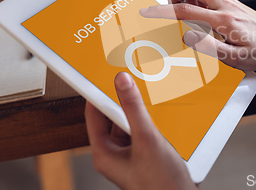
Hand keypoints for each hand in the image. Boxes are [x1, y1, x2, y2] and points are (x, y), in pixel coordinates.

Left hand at [85, 72, 199, 189]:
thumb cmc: (161, 184)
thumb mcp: (146, 138)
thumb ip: (134, 108)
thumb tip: (122, 82)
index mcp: (104, 154)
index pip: (93, 115)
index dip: (98, 93)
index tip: (105, 76)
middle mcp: (114, 155)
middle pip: (113, 118)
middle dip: (123, 103)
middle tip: (131, 85)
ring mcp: (129, 157)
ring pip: (130, 125)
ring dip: (139, 114)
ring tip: (150, 104)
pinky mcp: (144, 157)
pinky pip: (142, 133)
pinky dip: (150, 124)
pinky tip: (161, 119)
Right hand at [140, 0, 255, 70]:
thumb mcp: (236, 58)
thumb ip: (211, 48)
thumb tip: (188, 36)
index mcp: (223, 20)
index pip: (186, 11)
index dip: (163, 10)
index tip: (148, 11)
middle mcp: (226, 6)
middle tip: (169, 8)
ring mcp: (231, 2)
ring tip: (185, 7)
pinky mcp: (235, 3)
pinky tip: (202, 10)